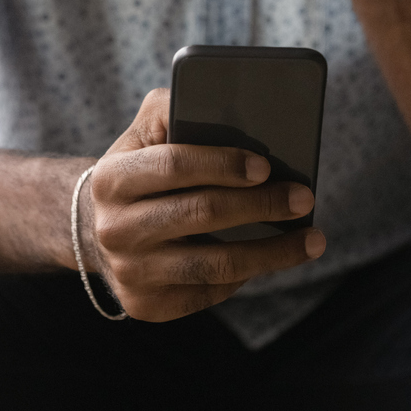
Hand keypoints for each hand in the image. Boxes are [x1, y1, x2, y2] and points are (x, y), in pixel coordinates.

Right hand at [79, 89, 325, 322]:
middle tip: (305, 198)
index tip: (266, 165)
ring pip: (214, 265)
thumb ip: (176, 107)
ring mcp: (129, 272)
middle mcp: (115, 229)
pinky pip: (210, 290)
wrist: (97, 225)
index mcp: (113, 178)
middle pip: (201, 215)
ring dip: (272, 253)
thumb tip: (231, 106)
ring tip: (313, 240)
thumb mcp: (145, 131)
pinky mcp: (146, 305)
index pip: (174, 166)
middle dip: (261, 206)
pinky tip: (272, 257)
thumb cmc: (141, 167)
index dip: (223, 164)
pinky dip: (247, 273)